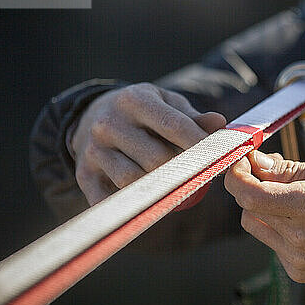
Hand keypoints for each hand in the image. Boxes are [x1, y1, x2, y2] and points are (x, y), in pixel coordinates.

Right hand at [72, 83, 225, 204]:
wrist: (92, 116)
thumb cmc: (141, 112)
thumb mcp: (166, 104)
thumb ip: (193, 117)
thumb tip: (220, 124)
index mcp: (134, 100)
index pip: (174, 126)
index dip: (201, 145)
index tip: (221, 158)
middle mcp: (109, 123)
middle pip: (157, 159)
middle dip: (183, 171)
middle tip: (200, 177)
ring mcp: (93, 150)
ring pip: (134, 181)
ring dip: (159, 189)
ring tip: (175, 186)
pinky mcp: (83, 174)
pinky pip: (111, 200)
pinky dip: (132, 204)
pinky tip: (148, 199)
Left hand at [224, 151, 304, 284]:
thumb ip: (292, 169)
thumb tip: (258, 163)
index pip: (250, 194)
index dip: (236, 176)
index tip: (241, 162)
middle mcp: (299, 237)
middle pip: (248, 208)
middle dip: (252, 185)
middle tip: (272, 170)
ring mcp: (298, 258)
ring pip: (256, 225)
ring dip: (264, 206)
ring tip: (292, 195)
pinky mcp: (299, 272)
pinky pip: (272, 242)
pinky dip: (278, 226)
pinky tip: (304, 219)